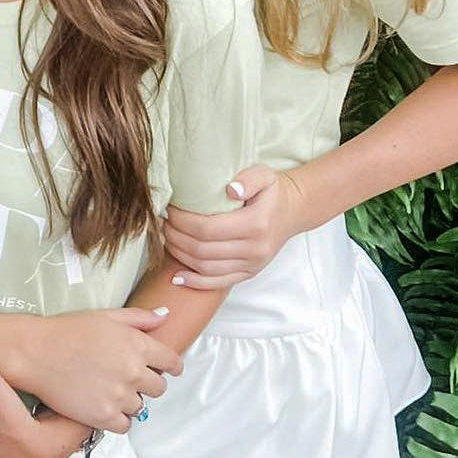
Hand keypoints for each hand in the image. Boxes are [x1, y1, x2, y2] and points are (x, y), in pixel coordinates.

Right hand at [15, 307, 181, 432]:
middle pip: (159, 387)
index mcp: (137, 345)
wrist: (35, 353)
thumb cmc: (66, 332)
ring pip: (141, 407)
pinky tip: (104, 405)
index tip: (167, 369)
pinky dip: (117, 418)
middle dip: (147, 382)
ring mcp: (119, 396)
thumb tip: (164, 316)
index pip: (171, 362)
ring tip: (109, 389)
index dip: (171, 366)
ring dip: (130, 400)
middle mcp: (133, 372)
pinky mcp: (104, 416)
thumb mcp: (105, 316)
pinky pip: (125, 425)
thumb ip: (139, 318)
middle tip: (128, 377)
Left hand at [163, 165, 309, 288]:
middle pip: (202, 250)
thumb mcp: (264, 175)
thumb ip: (248, 179)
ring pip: (206, 268)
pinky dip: (195, 282)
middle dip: (175, 237)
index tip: (169, 210)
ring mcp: (252, 264)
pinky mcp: (249, 273)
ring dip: (180, 256)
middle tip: (162, 223)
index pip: (207, 228)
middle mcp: (254, 249)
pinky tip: (178, 276)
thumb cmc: (274, 190)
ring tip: (166, 239)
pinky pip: (218, 283)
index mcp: (255, 224)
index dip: (182, 222)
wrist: (295, 210)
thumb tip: (230, 189)